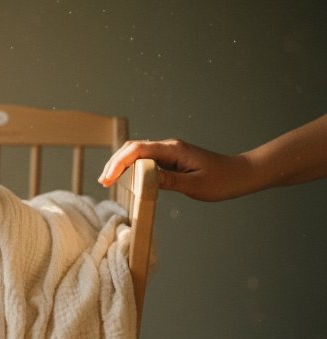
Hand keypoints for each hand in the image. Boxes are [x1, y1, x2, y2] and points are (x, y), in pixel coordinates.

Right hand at [98, 139, 251, 201]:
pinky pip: (146, 160)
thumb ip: (168, 181)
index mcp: (173, 149)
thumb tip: (143, 179)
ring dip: (121, 165)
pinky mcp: (171, 160)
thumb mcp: (195, 185)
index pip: (138, 150)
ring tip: (109, 181)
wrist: (240, 174)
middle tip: (103, 182)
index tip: (108, 179)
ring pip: (137, 153)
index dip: (119, 163)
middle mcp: (169, 147)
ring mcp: (169, 152)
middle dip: (115, 163)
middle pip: (133, 148)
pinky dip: (131, 168)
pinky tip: (125, 179)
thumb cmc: (222, 180)